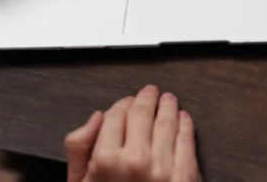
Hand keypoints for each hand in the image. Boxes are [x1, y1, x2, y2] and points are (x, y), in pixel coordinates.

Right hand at [65, 86, 200, 181]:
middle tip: (150, 92)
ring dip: (168, 106)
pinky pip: (187, 140)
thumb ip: (79, 148)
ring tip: (168, 101)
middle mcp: (136, 160)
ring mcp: (163, 167)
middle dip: (146, 99)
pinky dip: (186, 125)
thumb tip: (96, 116)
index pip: (117, 114)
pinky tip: (184, 119)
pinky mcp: (186, 176)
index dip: (122, 104)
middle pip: (143, 113)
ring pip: (168, 121)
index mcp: (105, 160)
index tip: (126, 103)